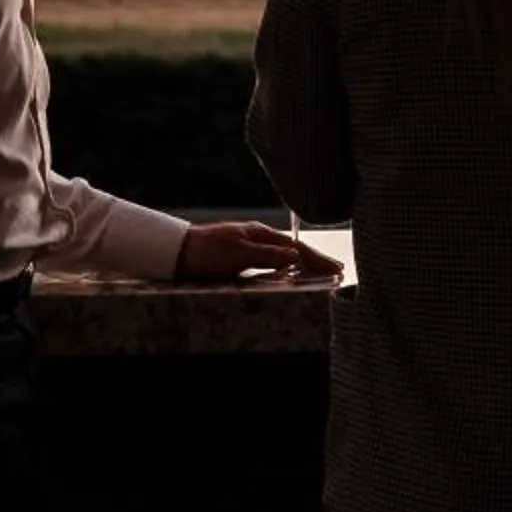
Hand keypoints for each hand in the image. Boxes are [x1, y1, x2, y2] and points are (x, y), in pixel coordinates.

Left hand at [176, 220, 340, 281]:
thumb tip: (295, 257)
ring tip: (320, 274)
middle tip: (337, 271)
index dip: (317, 260)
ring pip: (283, 258)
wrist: (174, 254)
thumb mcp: (237, 254)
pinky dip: (286, 270)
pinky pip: (271, 265)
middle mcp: (257, 239)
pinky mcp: (238, 260)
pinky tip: (290, 277)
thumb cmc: (205, 253)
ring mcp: (248, 249)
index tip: (336, 270)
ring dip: (302, 266)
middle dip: (316, 260)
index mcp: (260, 234)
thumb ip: (267, 256)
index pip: (296, 248)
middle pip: (293, 251)